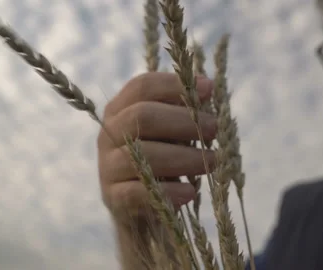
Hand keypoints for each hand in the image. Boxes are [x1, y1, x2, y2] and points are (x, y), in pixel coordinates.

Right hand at [97, 72, 216, 224]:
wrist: (140, 210)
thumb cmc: (162, 161)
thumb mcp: (170, 133)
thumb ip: (184, 110)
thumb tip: (206, 86)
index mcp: (122, 109)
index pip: (142, 86)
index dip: (175, 84)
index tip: (208, 89)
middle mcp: (110, 133)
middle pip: (142, 115)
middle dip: (183, 121)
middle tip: (214, 129)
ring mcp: (107, 165)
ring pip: (142, 154)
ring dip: (184, 157)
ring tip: (213, 162)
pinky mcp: (112, 196)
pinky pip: (137, 192)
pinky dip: (168, 192)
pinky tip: (190, 192)